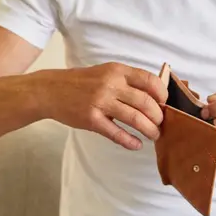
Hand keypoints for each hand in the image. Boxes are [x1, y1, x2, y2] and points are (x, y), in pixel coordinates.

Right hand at [38, 62, 166, 150]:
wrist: (51, 91)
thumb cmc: (81, 82)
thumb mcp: (106, 72)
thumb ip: (127, 80)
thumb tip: (154, 96)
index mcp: (117, 71)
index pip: (150, 81)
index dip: (162, 95)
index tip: (164, 104)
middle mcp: (111, 84)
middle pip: (146, 102)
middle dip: (158, 116)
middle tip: (160, 124)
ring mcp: (100, 102)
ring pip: (135, 118)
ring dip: (149, 130)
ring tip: (153, 135)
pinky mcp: (91, 119)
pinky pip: (116, 133)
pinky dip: (130, 141)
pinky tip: (136, 144)